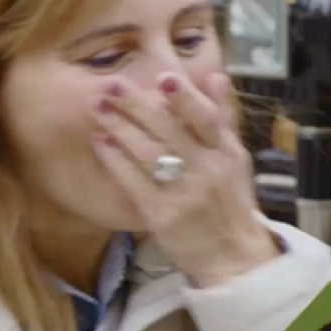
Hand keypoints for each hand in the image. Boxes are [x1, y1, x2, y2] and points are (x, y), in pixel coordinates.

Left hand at [90, 70, 277, 286]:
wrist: (232, 255)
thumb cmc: (230, 201)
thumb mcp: (235, 157)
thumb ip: (223, 117)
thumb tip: (215, 75)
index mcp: (227, 154)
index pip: (208, 120)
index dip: (186, 99)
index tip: (164, 77)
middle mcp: (207, 170)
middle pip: (170, 132)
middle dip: (138, 106)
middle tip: (111, 84)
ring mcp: (184, 193)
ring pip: (148, 153)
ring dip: (120, 127)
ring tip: (96, 106)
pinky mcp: (162, 215)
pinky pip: (134, 182)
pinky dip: (115, 159)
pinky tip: (99, 141)